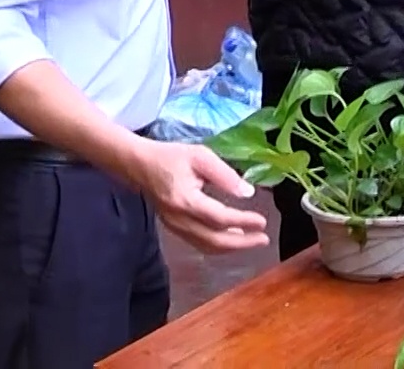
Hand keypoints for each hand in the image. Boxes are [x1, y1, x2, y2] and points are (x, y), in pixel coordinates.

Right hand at [127, 139, 269, 253]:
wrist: (140, 165)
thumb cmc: (171, 157)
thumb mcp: (201, 156)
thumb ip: (225, 175)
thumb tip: (248, 193)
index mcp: (185, 200)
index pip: (219, 218)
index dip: (243, 222)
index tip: (263, 222)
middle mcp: (179, 219)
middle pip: (214, 240)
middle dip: (242, 243)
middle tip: (264, 239)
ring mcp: (175, 227)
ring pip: (207, 245)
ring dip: (232, 247)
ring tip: (253, 239)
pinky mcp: (174, 228)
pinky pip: (199, 242)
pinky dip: (219, 244)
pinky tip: (233, 237)